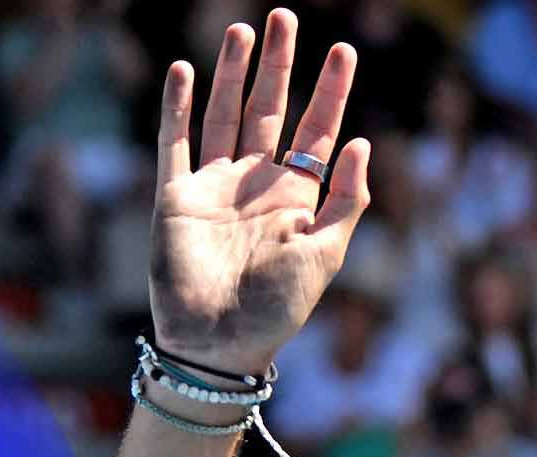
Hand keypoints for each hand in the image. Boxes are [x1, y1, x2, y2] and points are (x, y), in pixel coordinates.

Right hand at [149, 10, 369, 372]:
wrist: (220, 344)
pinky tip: (186, 70)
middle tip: (284, 17)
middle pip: (269, 109)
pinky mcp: (175, 197)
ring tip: (242, 30)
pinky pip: (176, 141)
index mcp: (298, 198)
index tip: (344, 50)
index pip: (318, 132)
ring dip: (231, 72)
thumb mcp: (327, 255)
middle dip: (278, 65)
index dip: (331, 91)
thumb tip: (361, 143)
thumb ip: (347, 202)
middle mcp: (256, 183)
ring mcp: (214, 186)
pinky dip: (179, 106)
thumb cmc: (278, 308)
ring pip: (224, 114)